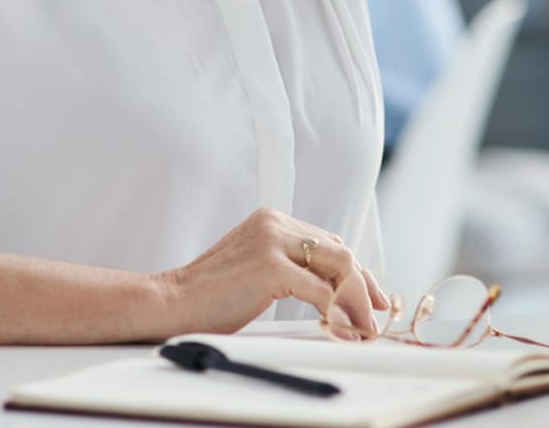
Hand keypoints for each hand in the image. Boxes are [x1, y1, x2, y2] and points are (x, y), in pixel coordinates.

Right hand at [153, 207, 389, 338]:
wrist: (172, 301)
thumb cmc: (211, 294)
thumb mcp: (256, 269)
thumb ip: (289, 266)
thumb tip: (331, 289)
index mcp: (271, 219)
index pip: (328, 242)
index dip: (354, 271)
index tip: (370, 298)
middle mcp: (275, 222)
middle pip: (339, 251)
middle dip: (364, 286)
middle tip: (376, 315)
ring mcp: (272, 241)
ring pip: (339, 266)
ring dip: (357, 301)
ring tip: (363, 327)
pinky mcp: (271, 266)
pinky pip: (322, 291)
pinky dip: (339, 312)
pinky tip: (342, 329)